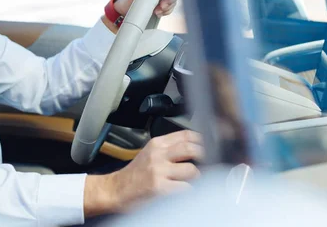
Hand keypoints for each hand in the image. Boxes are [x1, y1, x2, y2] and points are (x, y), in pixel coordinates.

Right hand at [84, 130, 202, 216]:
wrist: (116, 189)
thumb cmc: (135, 174)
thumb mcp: (149, 153)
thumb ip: (169, 148)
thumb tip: (196, 148)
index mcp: (157, 143)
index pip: (186, 135)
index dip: (202, 140)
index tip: (210, 146)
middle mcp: (158, 154)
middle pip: (192, 149)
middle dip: (204, 157)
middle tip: (208, 164)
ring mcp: (159, 171)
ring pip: (193, 171)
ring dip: (196, 178)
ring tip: (191, 182)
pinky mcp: (160, 188)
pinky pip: (186, 189)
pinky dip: (189, 191)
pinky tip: (183, 192)